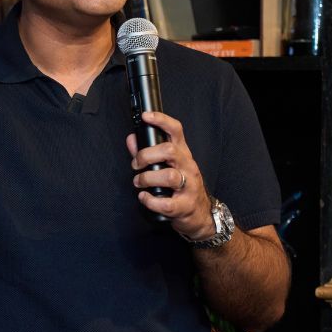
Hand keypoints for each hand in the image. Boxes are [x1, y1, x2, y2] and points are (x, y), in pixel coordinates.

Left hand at [125, 111, 215, 240]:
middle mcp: (188, 167)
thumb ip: (147, 153)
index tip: (146, 116)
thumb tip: (131, 139)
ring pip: (169, 176)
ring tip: (139, 183)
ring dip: (147, 179)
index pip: (176, 131)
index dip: (161, 120)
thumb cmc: (181, 187)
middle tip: (136, 165)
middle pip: (169, 151)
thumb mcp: (166, 166)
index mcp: (182, 154)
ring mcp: (189, 186)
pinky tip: (144, 198)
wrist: (200, 215)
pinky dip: (150, 200)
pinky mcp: (185, 205)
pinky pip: (166, 203)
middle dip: (146, 156)